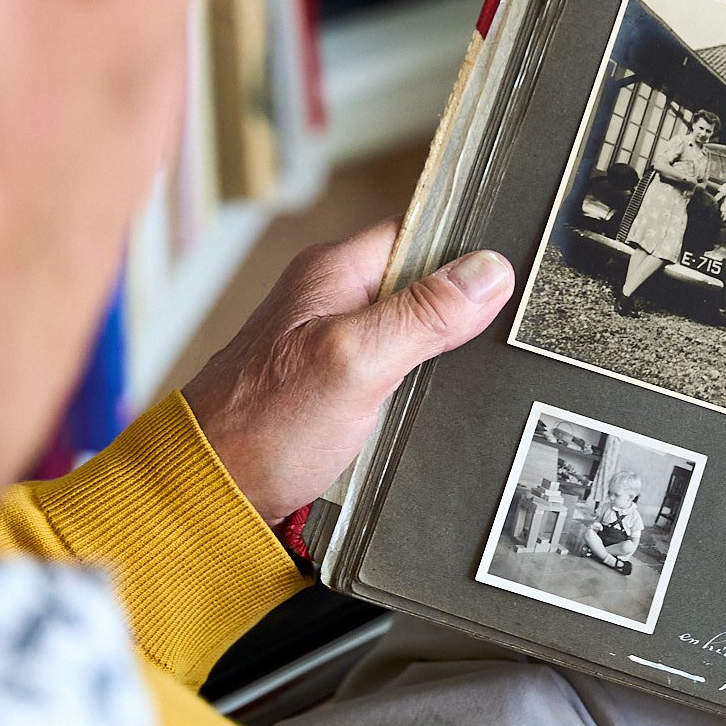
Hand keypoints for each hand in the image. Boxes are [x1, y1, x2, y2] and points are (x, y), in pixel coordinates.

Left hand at [183, 220, 513, 522]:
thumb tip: (488, 273)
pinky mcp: (338, 387)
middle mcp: (333, 300)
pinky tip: (445, 403)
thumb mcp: (356, 360)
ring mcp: (335, 343)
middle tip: (511, 329)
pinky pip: (398, 369)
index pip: (420, 231)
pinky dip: (423, 383)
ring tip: (483, 370)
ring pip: (414, 330)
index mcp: (334, 272)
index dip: (467, 250)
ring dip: (446, 351)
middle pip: (422, 283)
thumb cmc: (262, 426)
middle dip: (464, 305)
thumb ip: (421, 314)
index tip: (515, 271)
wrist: (210, 494)